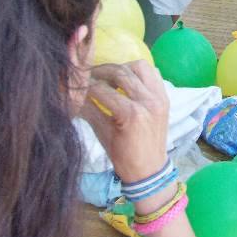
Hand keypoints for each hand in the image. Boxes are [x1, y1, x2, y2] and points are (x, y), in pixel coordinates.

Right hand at [80, 61, 169, 182]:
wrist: (150, 169)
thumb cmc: (123, 156)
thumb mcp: (102, 133)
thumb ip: (89, 111)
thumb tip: (71, 95)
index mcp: (131, 114)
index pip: (103, 90)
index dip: (86, 86)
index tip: (76, 83)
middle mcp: (148, 100)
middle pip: (121, 73)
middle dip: (101, 72)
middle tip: (89, 76)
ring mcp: (159, 97)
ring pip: (139, 67)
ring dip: (122, 68)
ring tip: (110, 78)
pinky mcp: (165, 96)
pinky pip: (153, 73)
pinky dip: (138, 72)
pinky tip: (127, 81)